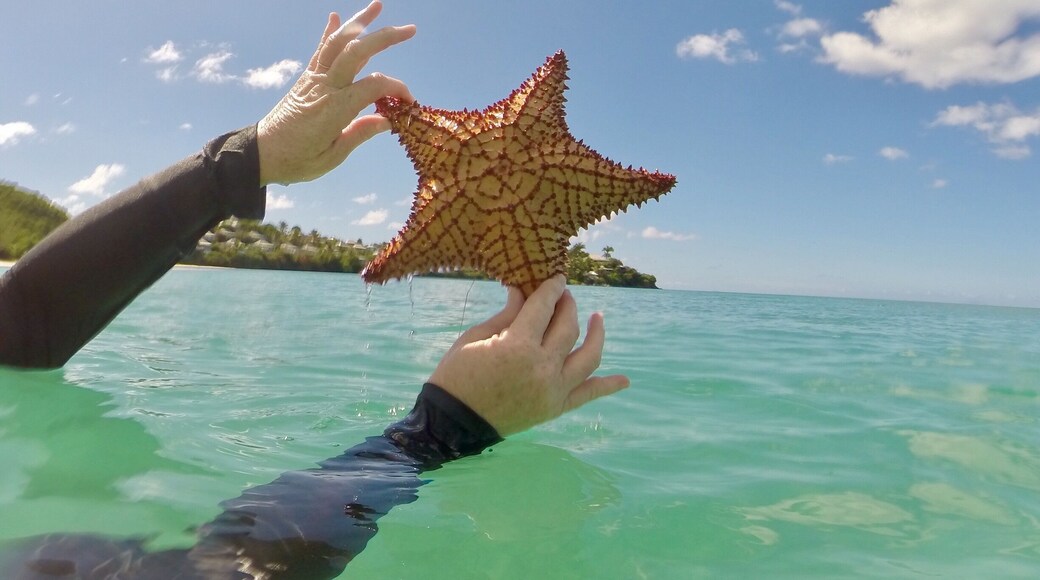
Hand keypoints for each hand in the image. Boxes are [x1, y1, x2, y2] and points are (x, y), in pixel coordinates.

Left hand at [257, 1, 415, 185]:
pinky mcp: (306, 78)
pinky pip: (320, 50)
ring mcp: (313, 79)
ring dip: (358, 22)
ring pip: (337, 43)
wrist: (261, 153)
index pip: (374, 86)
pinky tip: (336, 16)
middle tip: (411, 30)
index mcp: (334, 109)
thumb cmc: (298, 160)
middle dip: (385, 37)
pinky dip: (329, 32)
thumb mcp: (333, 156)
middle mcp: (324, 87)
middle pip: (357, 52)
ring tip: (377, 5)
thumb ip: (360, 133)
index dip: (397, 89)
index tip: (408, 103)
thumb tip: (388, 119)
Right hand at [429, 276, 629, 435]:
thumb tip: (523, 291)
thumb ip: (506, 314)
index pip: (543, 307)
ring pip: (588, 356)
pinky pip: (588, 395)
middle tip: (564, 296)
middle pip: (568, 326)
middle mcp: (543, 367)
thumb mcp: (475, 337)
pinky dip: (608, 386)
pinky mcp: (555, 408)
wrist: (453, 423)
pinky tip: (625, 380)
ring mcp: (553, 390)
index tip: (556, 278)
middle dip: (568, 305)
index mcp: (518, 345)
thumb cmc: (456, 375)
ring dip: (597, 334)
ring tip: (598, 319)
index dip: (551, 288)